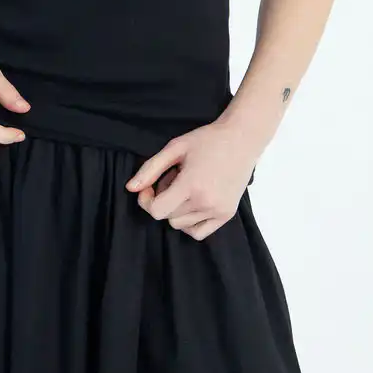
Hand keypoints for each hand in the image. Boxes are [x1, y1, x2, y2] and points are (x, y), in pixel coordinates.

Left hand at [124, 117, 257, 239]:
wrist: (242, 139)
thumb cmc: (207, 140)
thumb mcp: (174, 148)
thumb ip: (150, 169)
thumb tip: (130, 188)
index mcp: (191, 185)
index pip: (157, 211)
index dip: (147, 200)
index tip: (150, 185)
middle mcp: (206, 202)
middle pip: (168, 217)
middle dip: (163, 199)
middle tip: (174, 178)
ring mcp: (218, 211)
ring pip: (180, 225)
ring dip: (177, 209)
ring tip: (187, 187)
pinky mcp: (227, 215)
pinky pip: (198, 233)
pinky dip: (190, 223)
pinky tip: (193, 203)